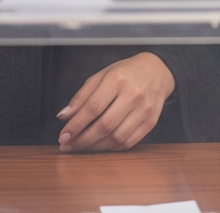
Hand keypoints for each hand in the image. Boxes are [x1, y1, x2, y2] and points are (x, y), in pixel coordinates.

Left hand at [56, 52, 174, 152]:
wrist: (156, 71)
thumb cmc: (125, 73)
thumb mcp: (101, 76)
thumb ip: (82, 96)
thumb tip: (63, 117)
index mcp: (117, 79)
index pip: (93, 108)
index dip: (76, 124)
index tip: (63, 135)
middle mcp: (133, 95)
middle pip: (104, 125)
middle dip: (82, 139)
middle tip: (67, 145)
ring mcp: (144, 110)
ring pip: (116, 138)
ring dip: (95, 147)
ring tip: (81, 146)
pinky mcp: (151, 122)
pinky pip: (129, 142)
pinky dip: (111, 147)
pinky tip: (100, 145)